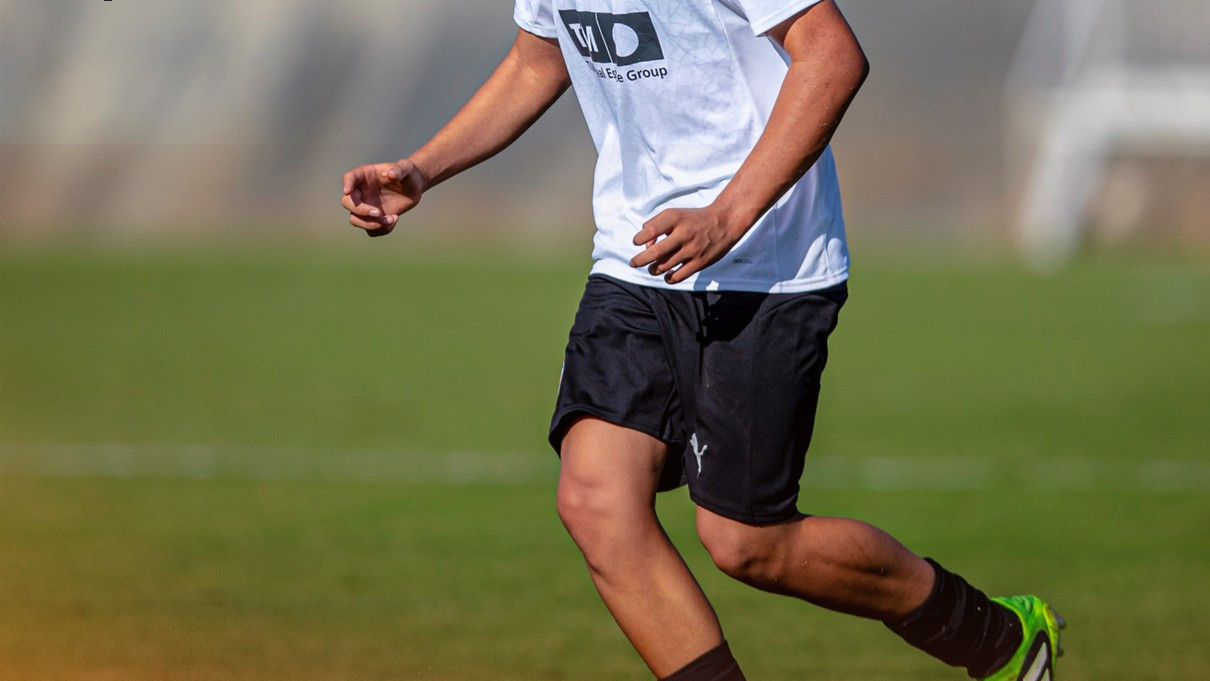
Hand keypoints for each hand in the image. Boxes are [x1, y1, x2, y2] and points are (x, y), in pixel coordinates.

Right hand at [340, 159, 427, 236]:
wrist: (413, 187)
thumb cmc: (408, 174)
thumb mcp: (406, 168)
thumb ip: (400, 169)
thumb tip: (391, 174)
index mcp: (365, 175)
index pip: (349, 177)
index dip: (346, 184)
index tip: (348, 191)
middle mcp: (361, 191)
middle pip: (347, 203)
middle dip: (361, 211)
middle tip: (379, 213)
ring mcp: (365, 206)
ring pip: (355, 220)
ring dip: (372, 224)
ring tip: (392, 219)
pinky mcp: (373, 219)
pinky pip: (370, 230)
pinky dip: (382, 230)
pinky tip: (395, 219)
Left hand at [629, 206, 744, 284]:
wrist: (723, 222)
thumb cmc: (692, 219)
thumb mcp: (674, 214)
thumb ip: (655, 225)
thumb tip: (645, 245)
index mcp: (675, 219)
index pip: (650, 230)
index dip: (639, 239)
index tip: (637, 242)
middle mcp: (684, 234)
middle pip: (656, 253)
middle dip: (640, 260)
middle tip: (633, 263)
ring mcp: (692, 249)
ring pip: (665, 266)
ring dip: (653, 270)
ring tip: (652, 268)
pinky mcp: (700, 262)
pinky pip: (678, 276)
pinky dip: (668, 278)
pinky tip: (666, 275)